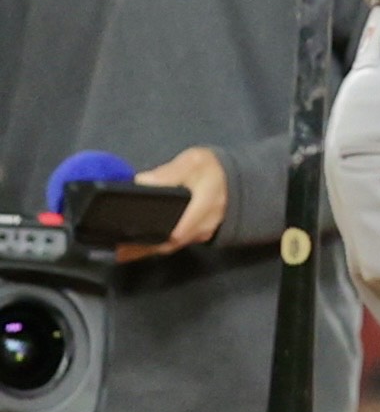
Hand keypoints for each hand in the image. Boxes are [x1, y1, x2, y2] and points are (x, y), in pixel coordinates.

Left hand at [116, 147, 227, 261]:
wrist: (232, 178)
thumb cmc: (212, 169)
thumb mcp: (194, 161)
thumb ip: (170, 171)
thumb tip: (143, 182)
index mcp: (205, 205)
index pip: (179, 228)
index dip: (153, 235)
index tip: (128, 237)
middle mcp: (204, 225)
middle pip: (170, 242)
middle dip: (143, 247)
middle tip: (116, 248)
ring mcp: (200, 233)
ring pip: (170, 246)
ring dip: (146, 249)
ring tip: (119, 250)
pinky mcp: (195, 235)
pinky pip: (173, 243)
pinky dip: (153, 245)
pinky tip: (134, 247)